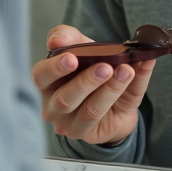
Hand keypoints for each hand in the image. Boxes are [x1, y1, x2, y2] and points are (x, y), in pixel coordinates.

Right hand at [32, 25, 156, 145]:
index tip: (72, 58)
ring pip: (88, 110)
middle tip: (105, 67)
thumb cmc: (90, 68)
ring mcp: (68, 124)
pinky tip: (130, 79)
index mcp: (47, 82)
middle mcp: (52, 106)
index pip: (41, 76)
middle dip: (87, 81)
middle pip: (64, 99)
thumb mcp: (81, 46)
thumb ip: (69, 37)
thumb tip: (57, 39)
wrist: (113, 96)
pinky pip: (104, 118)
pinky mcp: (87, 133)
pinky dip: (119, 95)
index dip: (55, 67)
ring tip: (125, 72)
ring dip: (109, 89)